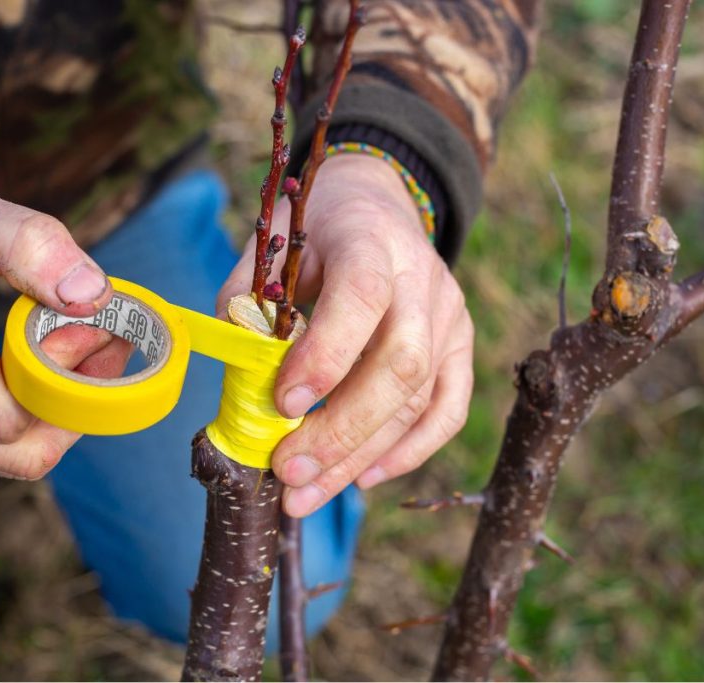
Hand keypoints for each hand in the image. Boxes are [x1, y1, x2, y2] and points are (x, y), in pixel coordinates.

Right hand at [0, 172, 131, 477]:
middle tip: (101, 337)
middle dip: (76, 401)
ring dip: (61, 408)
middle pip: (20, 453)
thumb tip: (94, 297)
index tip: (91, 323)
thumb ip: (30, 245)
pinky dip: (35, 413)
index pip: (7, 416)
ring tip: (81, 340)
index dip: (63, 379)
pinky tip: (48, 360)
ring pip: (14, 457)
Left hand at [218, 154, 473, 516]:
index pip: (360, 297)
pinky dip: (407, 453)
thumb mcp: (270, 249)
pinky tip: (362, 477)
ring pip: (419, 400)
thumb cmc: (314, 232)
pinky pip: (447, 411)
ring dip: (359, 457)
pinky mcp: (462, 346)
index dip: (326, 355)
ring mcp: (450, 315)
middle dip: (340, 429)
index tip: (282, 403)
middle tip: (286, 470)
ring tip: (304, 494)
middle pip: (401, 365)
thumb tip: (241, 384)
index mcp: (369, 240)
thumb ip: (248, 306)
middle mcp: (422, 278)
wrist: (376, 208)